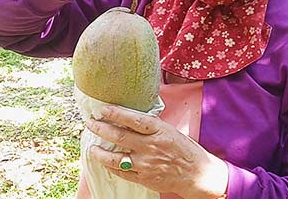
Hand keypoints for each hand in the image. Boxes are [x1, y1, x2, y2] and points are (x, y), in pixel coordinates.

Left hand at [85, 105, 227, 198]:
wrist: (196, 173)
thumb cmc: (184, 148)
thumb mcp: (170, 130)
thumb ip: (151, 125)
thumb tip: (130, 116)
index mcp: (159, 131)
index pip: (133, 119)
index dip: (116, 113)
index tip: (103, 109)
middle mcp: (151, 146)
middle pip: (120, 137)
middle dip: (101, 129)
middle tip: (91, 123)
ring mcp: (146, 164)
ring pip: (116, 158)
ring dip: (101, 152)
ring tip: (92, 147)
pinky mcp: (144, 178)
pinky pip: (122, 172)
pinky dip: (111, 167)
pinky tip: (105, 162)